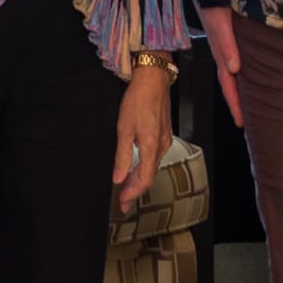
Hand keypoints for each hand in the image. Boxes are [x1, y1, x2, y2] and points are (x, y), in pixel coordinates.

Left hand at [115, 63, 175, 213]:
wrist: (153, 79)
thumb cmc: (138, 99)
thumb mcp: (124, 129)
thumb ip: (122, 156)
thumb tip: (118, 178)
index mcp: (151, 147)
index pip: (144, 180)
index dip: (133, 194)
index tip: (123, 203)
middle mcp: (161, 146)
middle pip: (149, 176)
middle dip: (135, 190)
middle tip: (123, 201)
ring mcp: (164, 140)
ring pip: (152, 166)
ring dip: (139, 178)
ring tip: (127, 187)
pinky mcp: (163, 133)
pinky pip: (155, 156)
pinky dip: (145, 166)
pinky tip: (136, 166)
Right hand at [197, 4, 243, 126]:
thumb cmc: (214, 7)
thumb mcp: (221, 26)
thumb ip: (227, 46)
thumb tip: (235, 68)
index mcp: (221, 56)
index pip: (228, 86)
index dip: (235, 104)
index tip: (241, 122)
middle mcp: (224, 55)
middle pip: (231, 85)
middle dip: (238, 103)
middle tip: (248, 120)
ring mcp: (226, 48)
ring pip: (234, 75)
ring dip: (241, 90)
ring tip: (251, 103)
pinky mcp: (231, 40)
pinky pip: (237, 62)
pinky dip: (243, 74)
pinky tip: (250, 74)